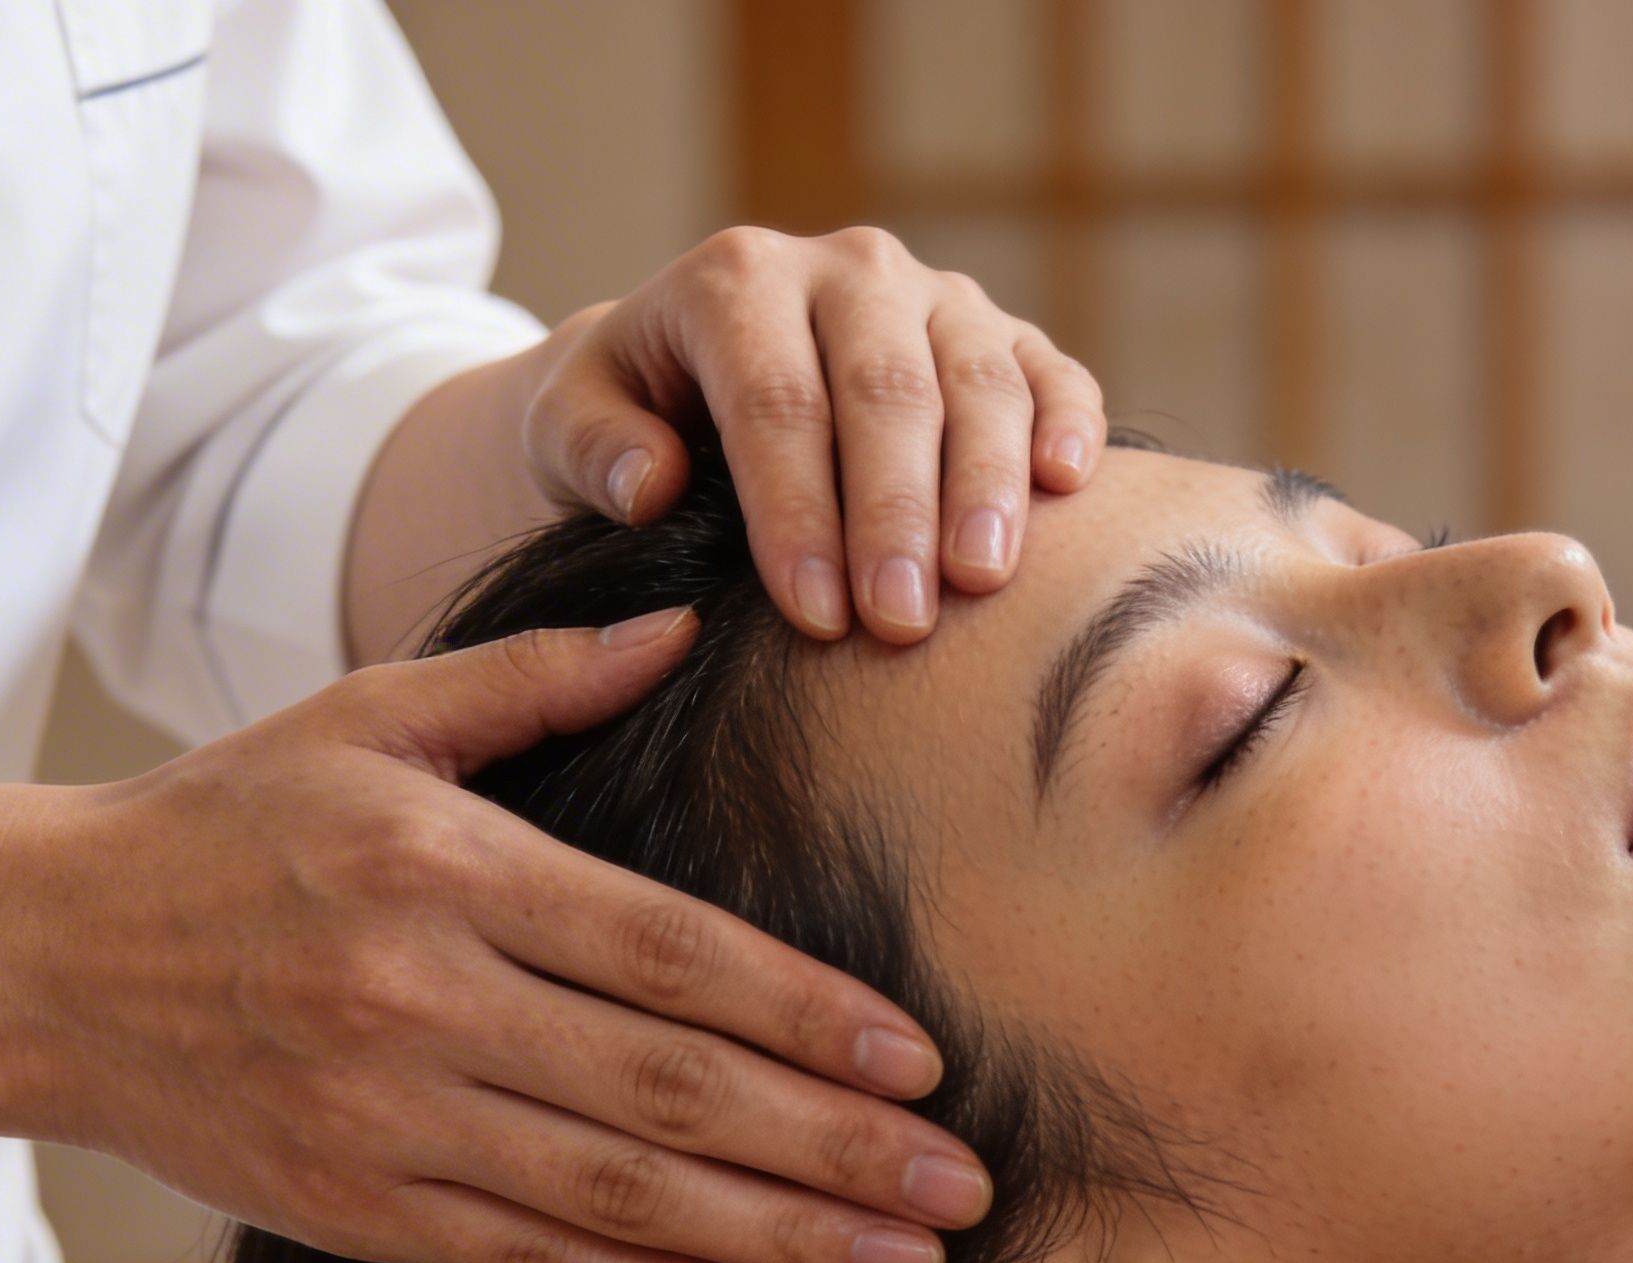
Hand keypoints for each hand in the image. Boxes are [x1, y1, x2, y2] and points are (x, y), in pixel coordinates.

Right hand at [14, 611, 990, 1262]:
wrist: (34, 960)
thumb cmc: (221, 825)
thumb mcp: (365, 716)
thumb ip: (534, 685)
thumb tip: (688, 627)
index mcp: (447, 868)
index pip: (668, 956)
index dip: (805, 1017)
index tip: (920, 1063)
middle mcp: (424, 999)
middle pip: (670, 1092)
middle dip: (834, 1149)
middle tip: (964, 1188)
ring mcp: (387, 1117)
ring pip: (619, 1195)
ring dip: (777, 1237)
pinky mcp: (355, 1207)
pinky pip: (530, 1259)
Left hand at [519, 226, 1104, 642]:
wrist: (690, 370)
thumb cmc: (628, 415)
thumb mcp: (566, 423)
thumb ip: (591, 446)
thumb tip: (653, 484)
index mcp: (738, 279)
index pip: (776, 398)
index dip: (798, 509)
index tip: (812, 614)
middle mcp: (848, 269)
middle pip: (886, 389)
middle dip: (894, 513)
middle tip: (900, 622)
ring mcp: (934, 297)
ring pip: (978, 379)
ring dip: (986, 485)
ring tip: (980, 582)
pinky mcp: (999, 334)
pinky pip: (1048, 370)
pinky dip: (1067, 422)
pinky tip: (1066, 487)